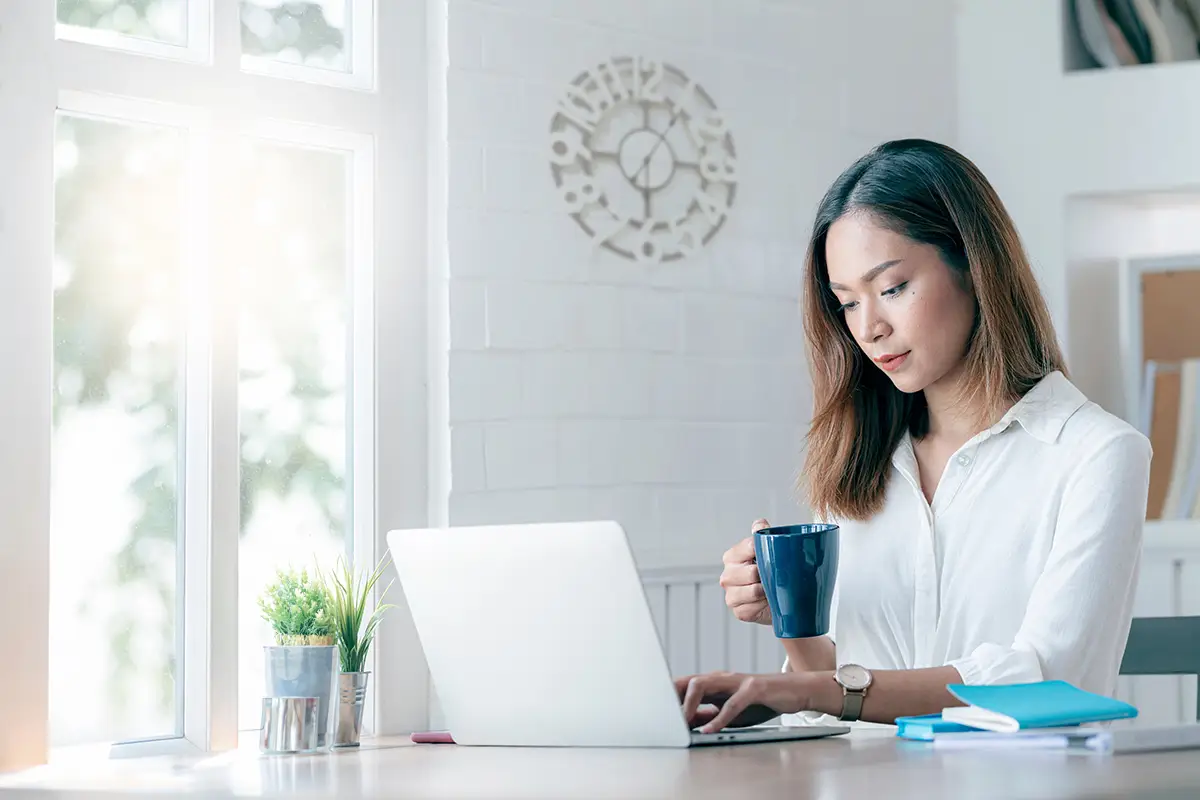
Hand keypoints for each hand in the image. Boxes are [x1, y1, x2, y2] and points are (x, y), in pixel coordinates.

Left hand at [675, 671, 807, 732]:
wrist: (795, 691)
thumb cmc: (762, 701)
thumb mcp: (732, 712)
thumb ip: (711, 715)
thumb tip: (687, 724)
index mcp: (716, 683)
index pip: (686, 684)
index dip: (669, 694)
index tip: (654, 708)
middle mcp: (723, 678)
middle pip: (690, 680)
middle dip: (673, 695)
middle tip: (662, 714)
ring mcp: (738, 681)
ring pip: (705, 684)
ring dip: (690, 703)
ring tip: (682, 721)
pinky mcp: (754, 688)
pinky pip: (732, 703)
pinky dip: (718, 718)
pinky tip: (710, 730)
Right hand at [720, 518, 771, 625]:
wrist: (778, 601)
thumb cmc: (771, 574)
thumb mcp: (768, 554)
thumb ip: (763, 536)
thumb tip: (759, 523)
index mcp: (732, 556)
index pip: (749, 547)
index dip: (764, 551)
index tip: (775, 554)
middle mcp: (727, 575)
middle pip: (751, 572)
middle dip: (766, 575)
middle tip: (777, 576)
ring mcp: (731, 594)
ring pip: (752, 591)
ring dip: (766, 591)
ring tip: (772, 589)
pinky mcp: (738, 611)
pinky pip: (751, 608)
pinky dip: (763, 606)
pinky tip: (767, 602)